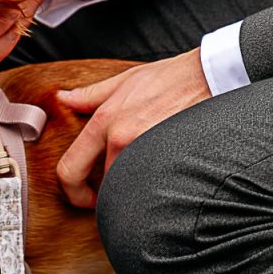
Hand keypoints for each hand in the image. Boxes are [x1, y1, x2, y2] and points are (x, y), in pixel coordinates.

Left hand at [56, 50, 211, 208]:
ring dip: (133, 191)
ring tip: (144, 180)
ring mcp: (147, 153)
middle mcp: (123, 140)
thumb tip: (64, 98)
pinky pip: (154, 187)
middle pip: (104, 188)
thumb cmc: (170, 77)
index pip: (70, 170)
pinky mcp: (171, 162)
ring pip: (128, 190)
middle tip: (120, 190)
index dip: (72, 192)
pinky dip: (155, 188)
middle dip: (110, 193)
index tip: (84, 197)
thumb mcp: (124, 80)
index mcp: (105, 122)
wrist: (208, 76)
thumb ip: (90, 95)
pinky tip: (164, 178)